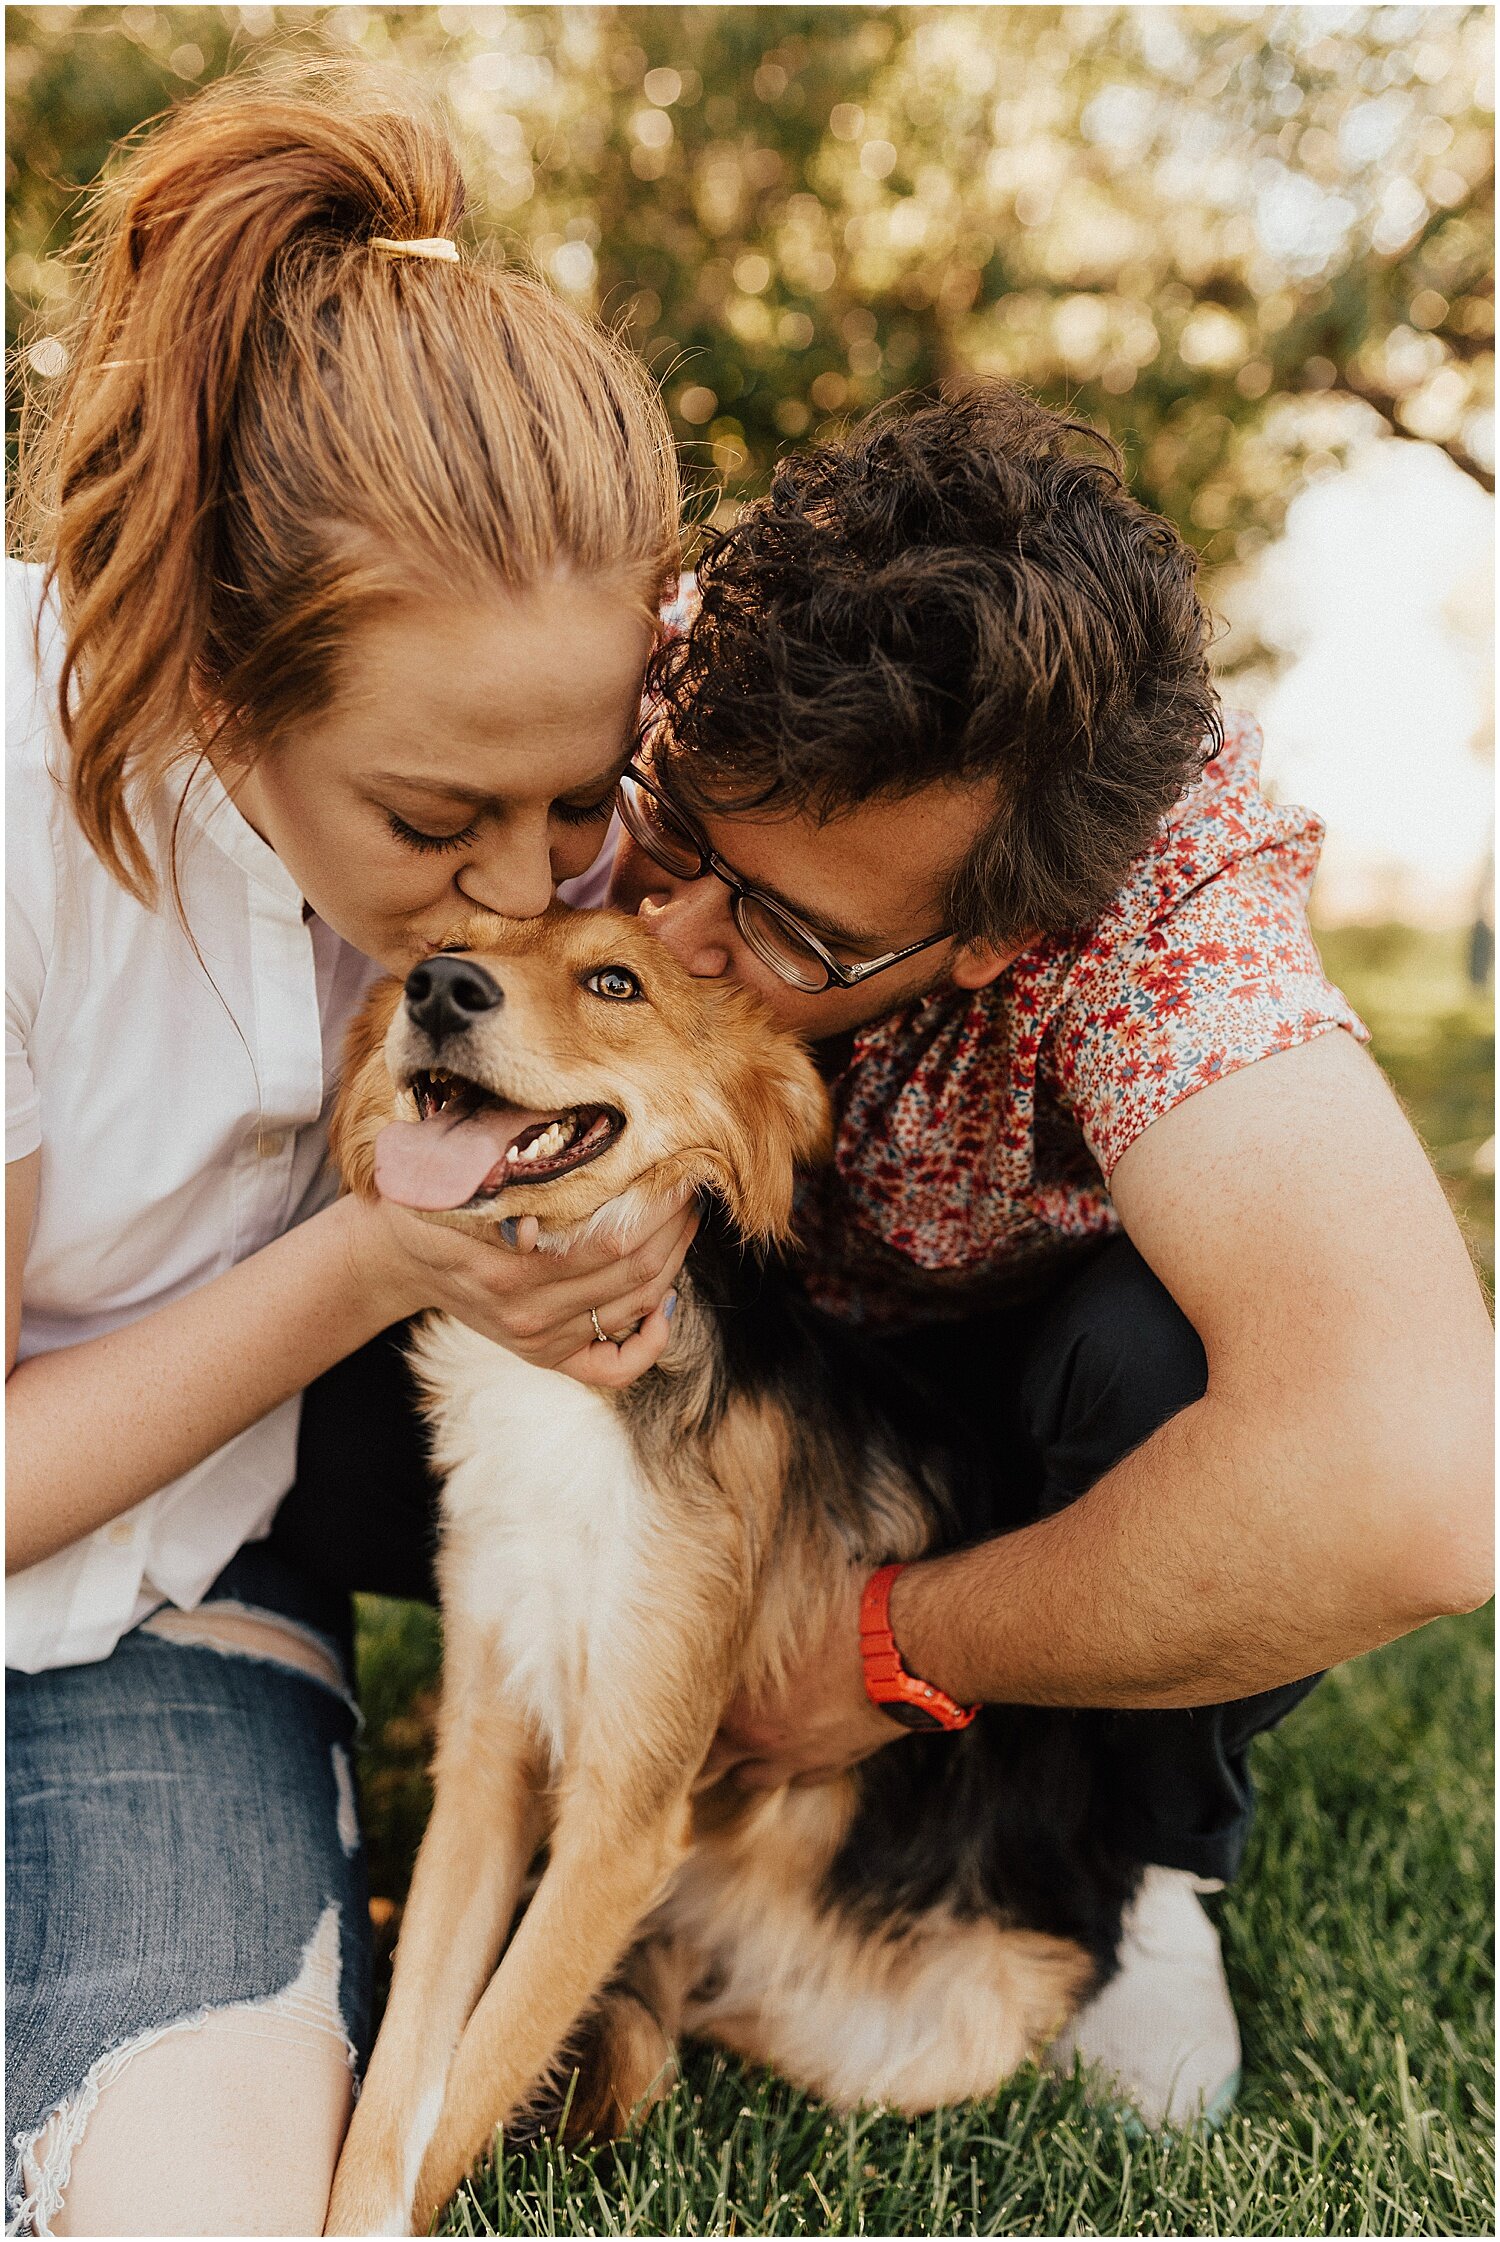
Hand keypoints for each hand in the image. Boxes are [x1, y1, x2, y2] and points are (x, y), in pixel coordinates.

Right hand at [343, 1189, 697, 1389]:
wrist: (401, 1256)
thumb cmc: (432, 1201)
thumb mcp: (449, 1179)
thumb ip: (497, 1177)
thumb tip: (562, 1169)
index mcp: (507, 1269)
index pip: (610, 1241)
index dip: (655, 1207)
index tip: (675, 1165)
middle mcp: (528, 1313)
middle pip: (634, 1273)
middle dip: (675, 1224)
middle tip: (691, 1182)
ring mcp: (540, 1340)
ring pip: (636, 1307)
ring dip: (675, 1261)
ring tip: (686, 1217)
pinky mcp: (547, 1357)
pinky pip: (616, 1368)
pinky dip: (652, 1342)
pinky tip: (665, 1303)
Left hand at [699, 1572, 906, 1791]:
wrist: (902, 1649)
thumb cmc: (842, 1613)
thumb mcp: (779, 1604)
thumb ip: (744, 1619)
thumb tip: (723, 1594)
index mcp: (736, 1700)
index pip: (687, 1719)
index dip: (681, 1706)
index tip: (675, 1695)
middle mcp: (759, 1738)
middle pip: (711, 1763)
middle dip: (705, 1748)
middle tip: (701, 1730)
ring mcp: (797, 1758)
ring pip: (754, 1779)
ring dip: (746, 1762)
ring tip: (744, 1742)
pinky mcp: (834, 1764)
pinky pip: (801, 1779)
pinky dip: (793, 1765)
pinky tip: (795, 1743)